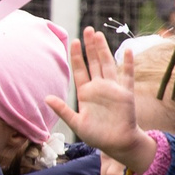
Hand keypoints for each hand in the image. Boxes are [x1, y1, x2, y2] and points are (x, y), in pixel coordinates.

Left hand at [48, 32, 153, 174]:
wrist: (117, 143)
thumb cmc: (97, 135)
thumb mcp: (76, 123)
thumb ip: (62, 110)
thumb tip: (46, 98)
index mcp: (86, 93)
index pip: (80, 70)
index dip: (76, 56)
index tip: (73, 41)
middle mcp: (99, 87)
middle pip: (94, 62)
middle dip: (90, 47)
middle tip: (88, 30)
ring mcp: (113, 89)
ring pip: (107, 64)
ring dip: (104, 50)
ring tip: (99, 35)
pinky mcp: (126, 94)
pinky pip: (127, 76)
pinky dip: (127, 64)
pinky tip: (127, 51)